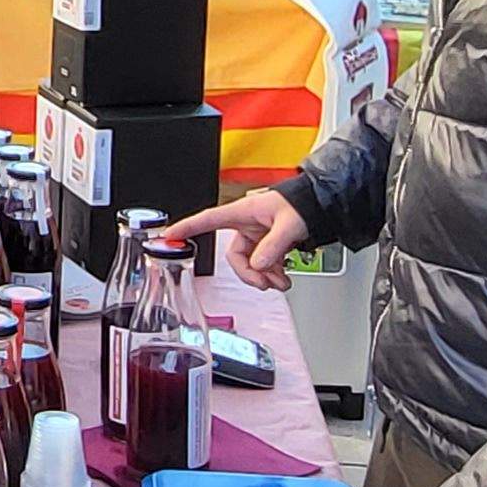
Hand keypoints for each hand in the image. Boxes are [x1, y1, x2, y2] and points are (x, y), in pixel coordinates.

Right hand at [173, 189, 310, 289]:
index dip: (187, 228)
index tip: (169, 236)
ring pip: (250, 264)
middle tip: (264, 283)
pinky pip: (262, 264)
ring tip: (281, 282)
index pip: (208, 220)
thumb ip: (273, 246)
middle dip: (250, 273)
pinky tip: (283, 277)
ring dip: (264, 276)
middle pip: (235, 256)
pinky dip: (272, 273)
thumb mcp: (289, 224)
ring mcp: (256, 235)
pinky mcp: (266, 244)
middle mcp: (246, 224)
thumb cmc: (301, 203)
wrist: (318, 204)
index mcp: (243, 212)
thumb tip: (258, 265)